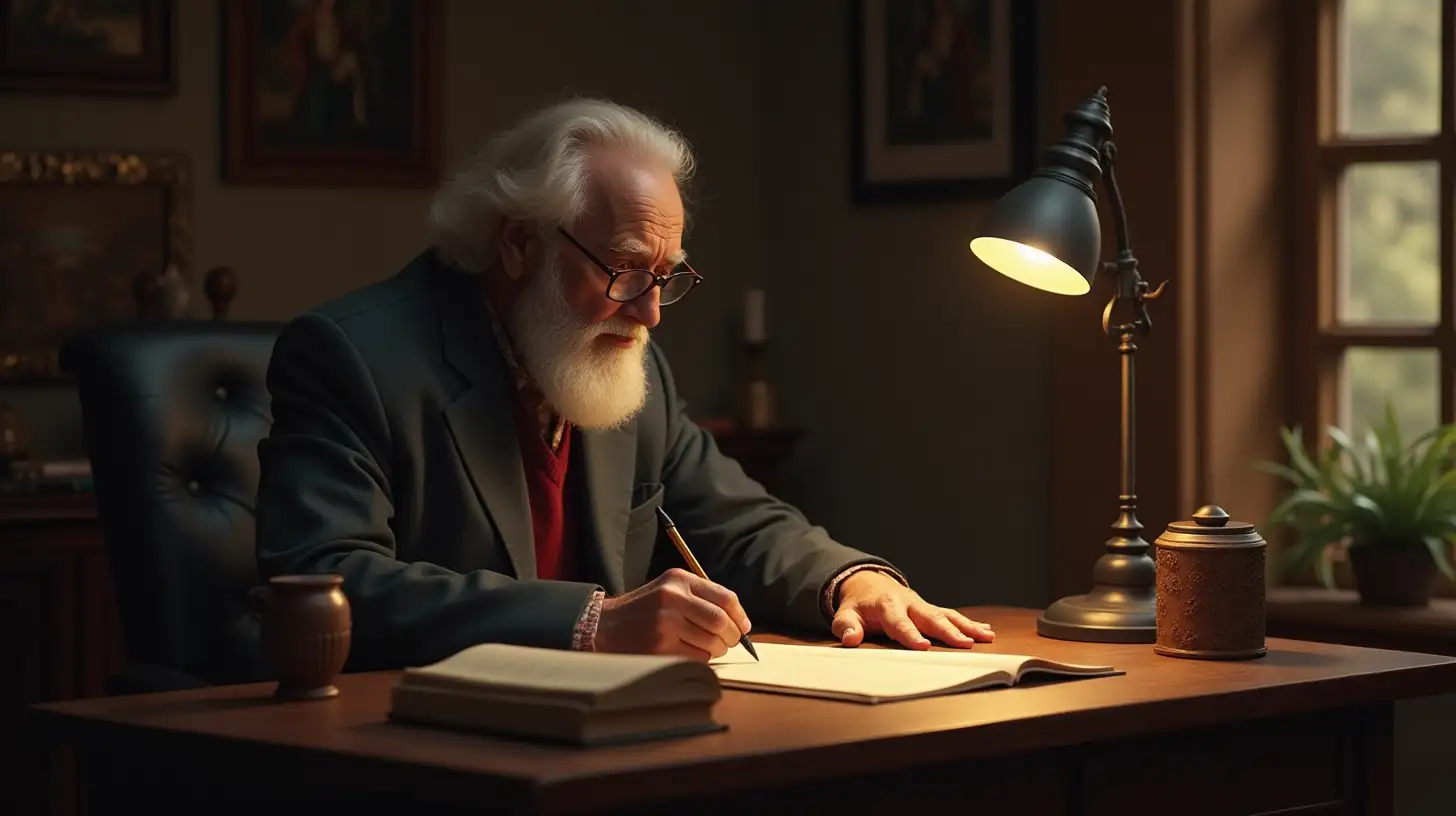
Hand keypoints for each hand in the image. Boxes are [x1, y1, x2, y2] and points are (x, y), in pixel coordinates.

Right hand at [594, 568, 751, 660]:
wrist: (604, 625)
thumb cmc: (643, 610)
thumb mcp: (668, 590)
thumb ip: (700, 598)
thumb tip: (739, 621)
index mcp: (678, 580)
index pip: (725, 596)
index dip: (740, 615)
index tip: (744, 627)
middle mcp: (672, 597)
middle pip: (721, 621)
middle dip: (732, 637)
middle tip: (729, 643)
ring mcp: (665, 623)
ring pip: (711, 642)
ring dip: (717, 650)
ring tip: (709, 649)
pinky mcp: (659, 646)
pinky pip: (696, 657)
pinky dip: (701, 659)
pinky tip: (690, 653)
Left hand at [832, 570, 994, 649]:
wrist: (868, 583)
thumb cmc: (858, 606)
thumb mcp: (846, 614)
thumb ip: (846, 627)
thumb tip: (850, 639)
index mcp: (887, 605)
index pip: (899, 622)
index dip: (910, 635)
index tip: (923, 646)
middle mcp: (909, 603)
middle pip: (931, 617)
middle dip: (948, 631)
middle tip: (965, 644)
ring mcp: (922, 605)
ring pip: (947, 615)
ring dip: (967, 626)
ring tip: (986, 636)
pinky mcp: (930, 609)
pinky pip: (951, 615)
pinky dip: (969, 623)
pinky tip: (987, 631)